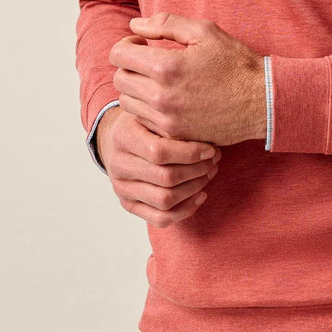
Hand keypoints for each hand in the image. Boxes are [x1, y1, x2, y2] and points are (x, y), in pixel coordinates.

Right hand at [96, 103, 221, 228]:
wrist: (116, 139)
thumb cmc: (143, 122)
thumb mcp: (153, 112)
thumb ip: (172, 120)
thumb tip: (209, 131)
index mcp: (123, 137)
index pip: (160, 152)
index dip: (191, 153)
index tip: (211, 149)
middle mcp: (117, 165)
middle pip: (166, 178)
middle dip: (197, 171)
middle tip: (214, 160)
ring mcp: (122, 188)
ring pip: (165, 200)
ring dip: (194, 189)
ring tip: (209, 174)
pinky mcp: (128, 205)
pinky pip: (161, 218)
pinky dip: (186, 210)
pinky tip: (201, 194)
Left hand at [109, 12, 266, 146]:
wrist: (262, 102)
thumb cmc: (234, 63)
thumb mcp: (204, 32)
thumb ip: (165, 23)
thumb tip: (135, 25)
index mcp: (166, 67)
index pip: (118, 55)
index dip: (126, 45)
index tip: (142, 44)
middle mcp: (161, 97)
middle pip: (119, 79)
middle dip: (129, 66)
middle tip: (148, 60)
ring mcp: (166, 120)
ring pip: (128, 103)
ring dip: (136, 88)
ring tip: (158, 81)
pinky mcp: (174, 136)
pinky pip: (143, 121)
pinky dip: (147, 109)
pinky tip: (167, 99)